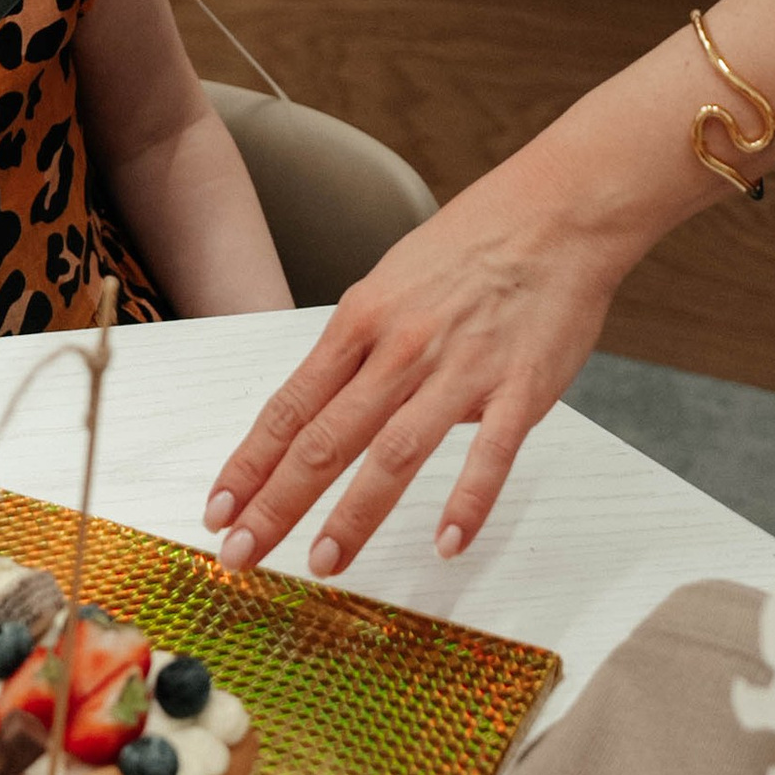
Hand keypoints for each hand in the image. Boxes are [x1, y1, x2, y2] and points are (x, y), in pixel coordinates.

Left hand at [203, 129, 634, 573]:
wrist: (557, 210)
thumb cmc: (473, 242)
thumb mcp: (392, 281)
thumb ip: (360, 346)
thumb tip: (325, 402)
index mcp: (362, 320)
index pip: (291, 406)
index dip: (249, 464)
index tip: (217, 512)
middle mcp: (401, 348)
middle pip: (325, 438)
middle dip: (276, 503)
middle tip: (241, 556)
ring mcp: (460, 370)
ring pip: (394, 453)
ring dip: (354, 514)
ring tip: (323, 564)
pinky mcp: (520, 388)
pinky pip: (490, 453)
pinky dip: (468, 500)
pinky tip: (447, 543)